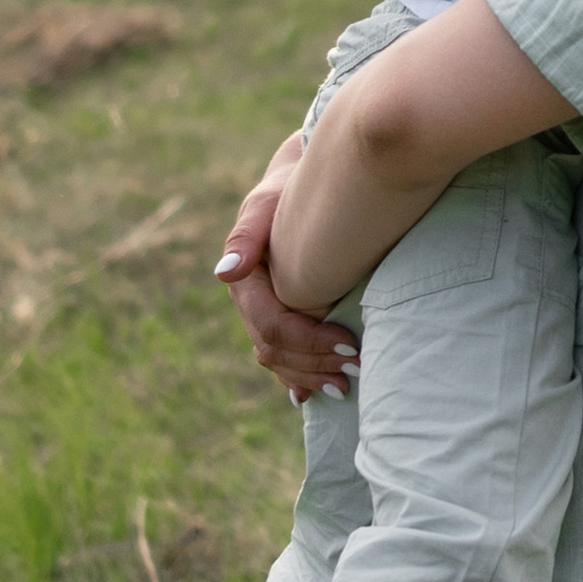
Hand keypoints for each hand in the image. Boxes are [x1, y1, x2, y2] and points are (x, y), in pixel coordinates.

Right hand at [215, 140, 361, 404]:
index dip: (310, 342)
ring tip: (347, 384)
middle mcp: (248, 304)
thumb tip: (225, 273)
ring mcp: (261, 314)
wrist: (294, 187)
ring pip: (279, 360)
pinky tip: (314, 394)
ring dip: (311, 375)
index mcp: (244, 283)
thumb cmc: (285, 191)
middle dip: (316, 363)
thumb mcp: (265, 205)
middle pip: (276, 350)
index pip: (272, 326)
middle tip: (357, 367)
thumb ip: (246, 236)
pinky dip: (299, 376)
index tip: (350, 345)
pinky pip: (284, 357)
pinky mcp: (280, 318)